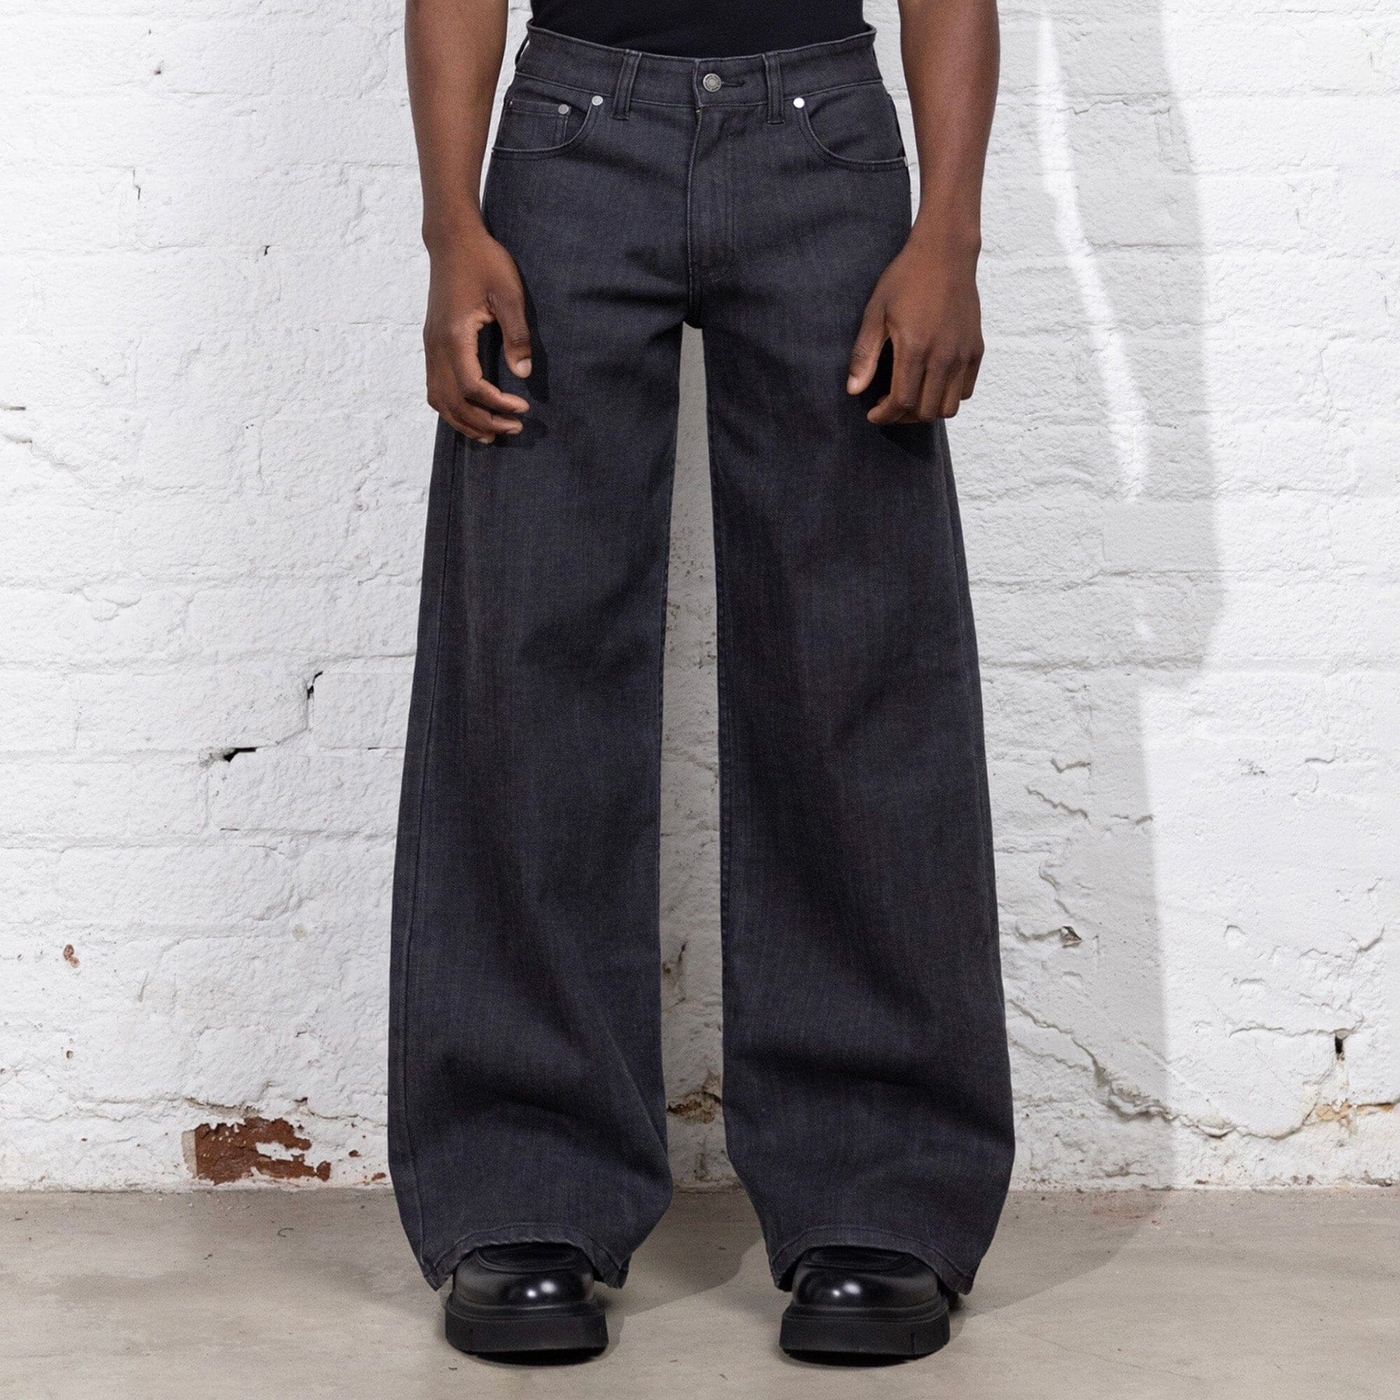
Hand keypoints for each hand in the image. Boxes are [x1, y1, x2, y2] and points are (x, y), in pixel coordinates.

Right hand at [424, 227, 532, 443]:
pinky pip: (434, 387)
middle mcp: (435, 346)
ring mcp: (430, 346)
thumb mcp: (509, 294)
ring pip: (438, 399)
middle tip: (514, 429)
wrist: (452, 240)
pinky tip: (471, 413)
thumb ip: (517, 335)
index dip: (498, 404)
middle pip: (452, 402)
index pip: (472, 387)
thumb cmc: (484, 262)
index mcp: (454, 336)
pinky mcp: (432, 344)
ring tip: (491, 434)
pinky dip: (451, 407)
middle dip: (483, 422)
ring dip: (464, 421)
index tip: (523, 408)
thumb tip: (523, 374)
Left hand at [846, 233, 983, 422]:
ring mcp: (963, 354)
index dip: (884, 416)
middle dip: (902, 417)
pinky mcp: (976, 349)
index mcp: (915, 348)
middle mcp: (943, 356)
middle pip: (925, 411)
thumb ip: (865, 354)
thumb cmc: (906, 278)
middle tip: (888, 408)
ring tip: (911, 400)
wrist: (945, 252)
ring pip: (948, 408)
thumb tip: (854, 390)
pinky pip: (965, 391)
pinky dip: (948, 397)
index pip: (901, 403)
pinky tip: (931, 385)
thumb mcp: (876, 312)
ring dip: (927, 411)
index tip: (873, 414)